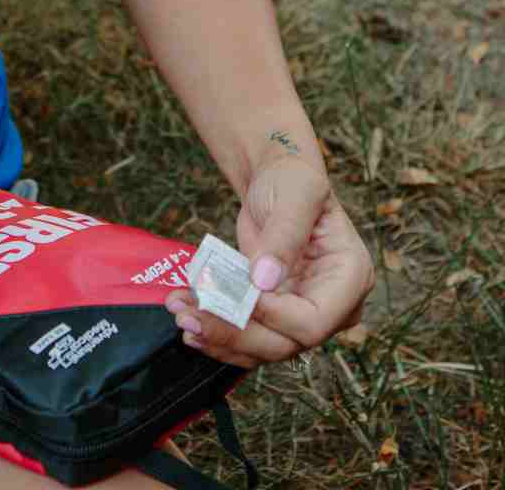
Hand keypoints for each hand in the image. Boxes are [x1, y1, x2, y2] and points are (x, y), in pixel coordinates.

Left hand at [165, 155, 375, 367]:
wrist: (276, 181)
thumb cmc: (292, 181)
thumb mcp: (295, 194)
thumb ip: (284, 234)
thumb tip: (264, 279)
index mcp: (349, 277)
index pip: (312, 321)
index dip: (270, 316)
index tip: (233, 292)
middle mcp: (332, 306)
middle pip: (283, 343)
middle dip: (233, 332)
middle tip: (188, 315)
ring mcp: (301, 314)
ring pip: (261, 347)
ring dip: (216, 337)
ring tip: (179, 313)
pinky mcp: (274, 316)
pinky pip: (247, 337)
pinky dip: (215, 331)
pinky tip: (187, 316)